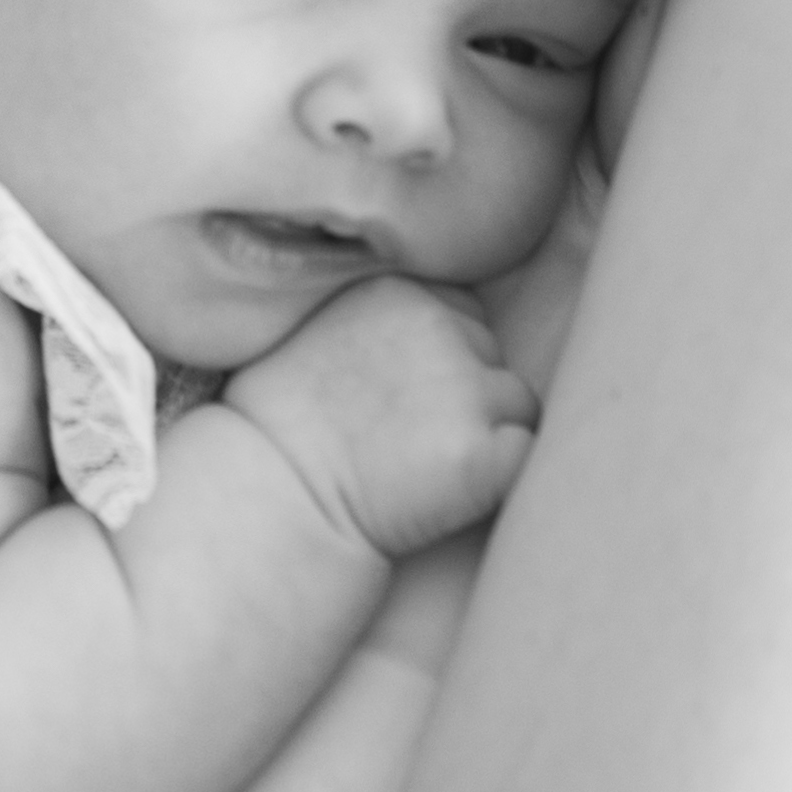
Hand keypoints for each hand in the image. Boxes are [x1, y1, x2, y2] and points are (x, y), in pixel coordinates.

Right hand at [223, 275, 539, 560]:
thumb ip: (384, 318)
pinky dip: (499, 478)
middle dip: (466, 397)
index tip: (399, 399)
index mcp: (397, 289)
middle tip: (403, 439)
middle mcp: (436, 325)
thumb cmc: (282, 429)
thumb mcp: (320, 333)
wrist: (266, 501)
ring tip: (418, 467)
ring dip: (485, 436)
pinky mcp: (480, 451)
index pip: (463, 315)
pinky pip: (525, 455)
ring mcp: (463, 387)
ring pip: (518, 406)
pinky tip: (444, 492)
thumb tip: (441, 330)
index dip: (441, 361)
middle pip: (494, 356)